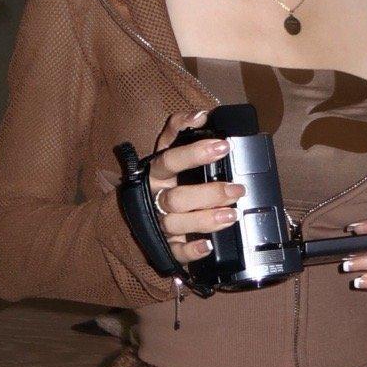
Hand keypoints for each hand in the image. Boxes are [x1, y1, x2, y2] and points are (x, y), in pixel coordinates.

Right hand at [146, 109, 246, 268]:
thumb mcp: (165, 150)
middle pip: (177, 198)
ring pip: (177, 224)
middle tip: (237, 189)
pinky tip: (207, 245)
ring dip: (205, 220)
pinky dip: (191, 250)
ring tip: (232, 215)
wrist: (130, 215)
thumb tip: (201, 114)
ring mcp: (158, 224)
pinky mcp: (165, 246)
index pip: (171, 160)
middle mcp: (155, 198)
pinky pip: (175, 252)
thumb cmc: (160, 178)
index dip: (195, 153)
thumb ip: (179, 129)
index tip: (224, 146)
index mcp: (156, 173)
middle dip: (209, 193)